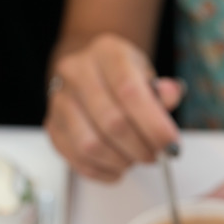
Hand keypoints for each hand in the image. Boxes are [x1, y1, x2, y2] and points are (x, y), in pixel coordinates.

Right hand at [44, 33, 184, 181]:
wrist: (92, 72)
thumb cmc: (124, 77)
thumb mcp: (148, 75)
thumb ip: (163, 91)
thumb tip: (171, 95)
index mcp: (107, 53)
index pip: (129, 92)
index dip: (153, 125)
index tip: (171, 144)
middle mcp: (77, 72)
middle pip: (111, 122)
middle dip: (141, 148)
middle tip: (156, 156)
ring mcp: (60, 99)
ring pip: (90, 144)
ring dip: (121, 161)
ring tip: (136, 158)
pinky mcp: (52, 125)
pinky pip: (75, 158)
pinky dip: (102, 170)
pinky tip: (118, 167)